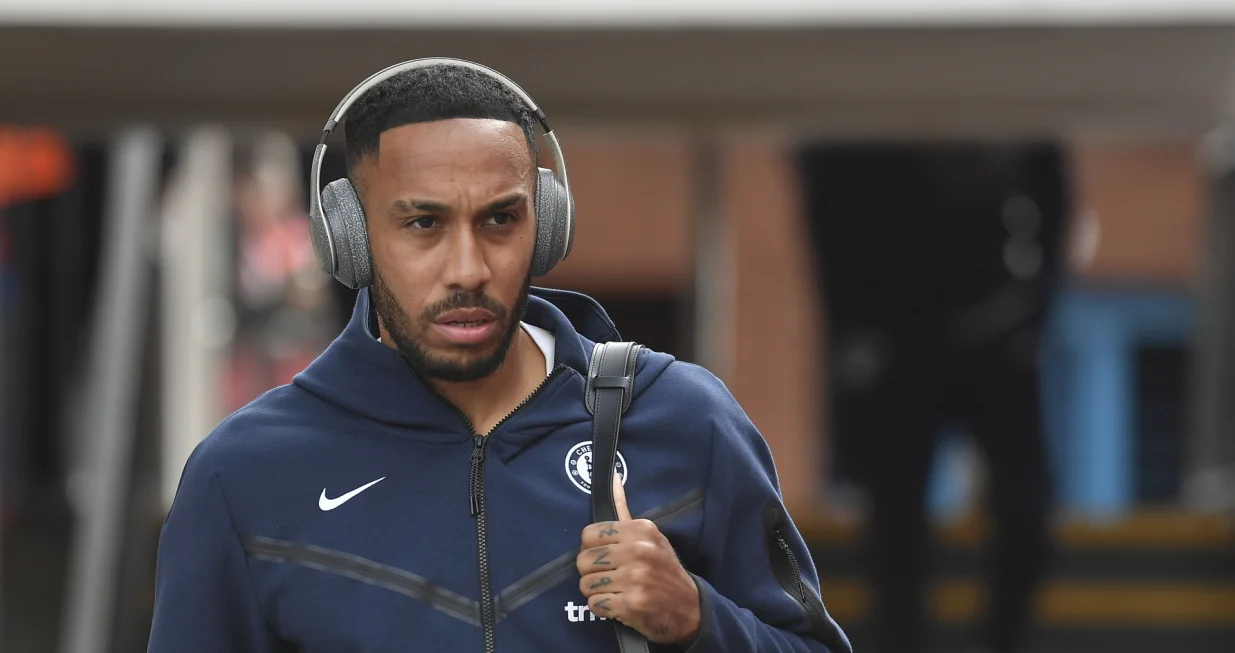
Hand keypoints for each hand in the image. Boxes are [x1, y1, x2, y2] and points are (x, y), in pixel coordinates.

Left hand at [577, 474, 701, 645]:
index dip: (591, 549)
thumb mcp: (650, 536)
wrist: (690, 608)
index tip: (605, 557)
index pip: (589, 535)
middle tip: (610, 577)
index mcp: (641, 530)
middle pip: (583, 560)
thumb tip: (613, 476)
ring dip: (596, 592)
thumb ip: (624, 509)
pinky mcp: (632, 605)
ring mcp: (636, 579)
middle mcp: (639, 551)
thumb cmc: (664, 570)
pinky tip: (619, 605)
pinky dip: (603, 609)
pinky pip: (595, 605)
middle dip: (591, 573)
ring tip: (616, 591)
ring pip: (586, 585)